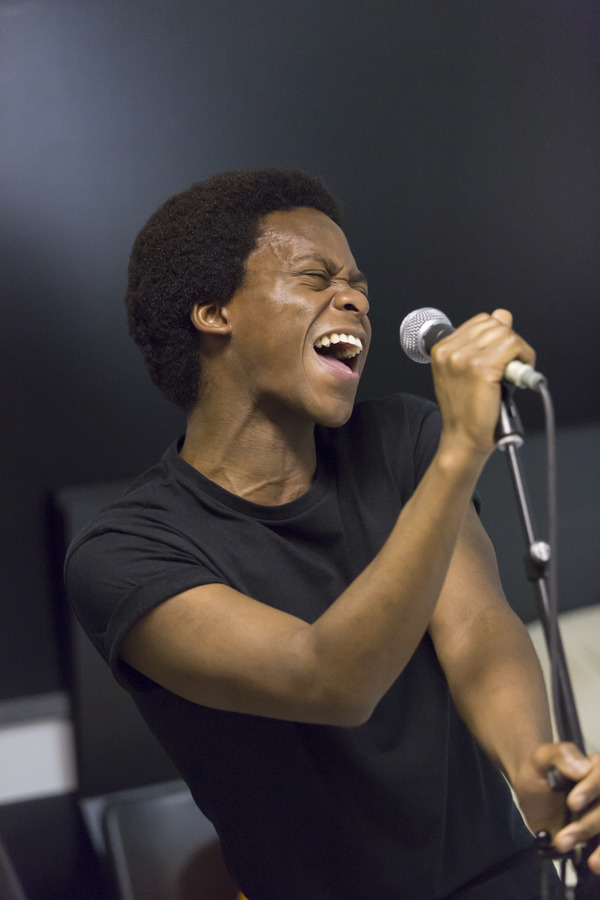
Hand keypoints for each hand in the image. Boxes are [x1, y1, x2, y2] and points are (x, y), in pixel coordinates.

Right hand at [431, 309, 535, 457]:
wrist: (462, 438)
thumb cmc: (464, 410)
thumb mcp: (464, 371)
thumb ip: (479, 343)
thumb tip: (502, 316)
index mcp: (441, 350)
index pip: (480, 321)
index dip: (497, 335)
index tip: (502, 354)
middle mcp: (450, 352)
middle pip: (494, 324)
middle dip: (509, 341)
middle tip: (512, 364)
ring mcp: (465, 359)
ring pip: (505, 333)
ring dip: (518, 350)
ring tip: (515, 370)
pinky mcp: (483, 369)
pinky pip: (513, 346)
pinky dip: (524, 357)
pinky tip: (519, 373)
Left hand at [514, 742, 599, 874]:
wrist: (531, 792)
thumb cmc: (538, 770)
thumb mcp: (542, 757)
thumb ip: (560, 756)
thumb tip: (583, 769)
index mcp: (597, 768)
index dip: (592, 789)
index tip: (572, 803)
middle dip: (588, 824)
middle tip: (562, 837)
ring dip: (595, 845)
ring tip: (566, 848)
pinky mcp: (598, 834)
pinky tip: (593, 865)